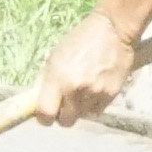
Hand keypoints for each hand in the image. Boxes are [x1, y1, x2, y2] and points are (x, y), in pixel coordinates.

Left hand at [28, 9, 144, 126]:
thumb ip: (47, 81)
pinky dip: (93, 104)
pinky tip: (95, 88)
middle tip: (64, 103)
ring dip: (79, 108)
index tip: (44, 115)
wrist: (113, 30)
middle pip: (64, 121)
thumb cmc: (81, 40)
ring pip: (81, 116)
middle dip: (62, 115)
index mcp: (57, 77)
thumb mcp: (55, 56)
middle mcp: (74, 89)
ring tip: (82, 89)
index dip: (43, 117)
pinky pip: (96, 111)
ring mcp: (94, 93)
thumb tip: (38, 100)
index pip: (45, 113)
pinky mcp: (110, 95)